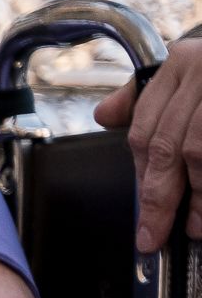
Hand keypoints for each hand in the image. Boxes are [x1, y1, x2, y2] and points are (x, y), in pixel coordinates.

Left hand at [95, 35, 201, 252]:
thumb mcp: (192, 71)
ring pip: (200, 153)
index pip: (146, 129)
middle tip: (154, 235)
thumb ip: (149, 97)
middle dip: (160, 198)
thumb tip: (105, 117)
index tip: (143, 211)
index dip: (142, 176)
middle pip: (169, 147)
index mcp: (183, 62)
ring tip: (196, 227)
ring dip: (198, 197)